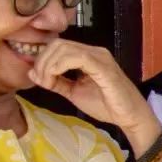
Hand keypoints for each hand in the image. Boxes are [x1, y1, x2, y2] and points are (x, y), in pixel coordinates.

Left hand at [28, 39, 161, 148]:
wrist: (129, 117)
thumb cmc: (107, 106)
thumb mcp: (74, 92)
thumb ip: (55, 82)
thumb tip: (32, 72)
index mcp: (87, 56)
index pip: (57, 46)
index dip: (42, 59)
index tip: (40, 80)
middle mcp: (93, 51)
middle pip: (57, 44)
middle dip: (43, 61)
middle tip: (42, 81)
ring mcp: (99, 57)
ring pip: (64, 48)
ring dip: (49, 65)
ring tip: (48, 82)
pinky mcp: (103, 66)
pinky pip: (76, 58)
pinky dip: (60, 66)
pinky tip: (56, 79)